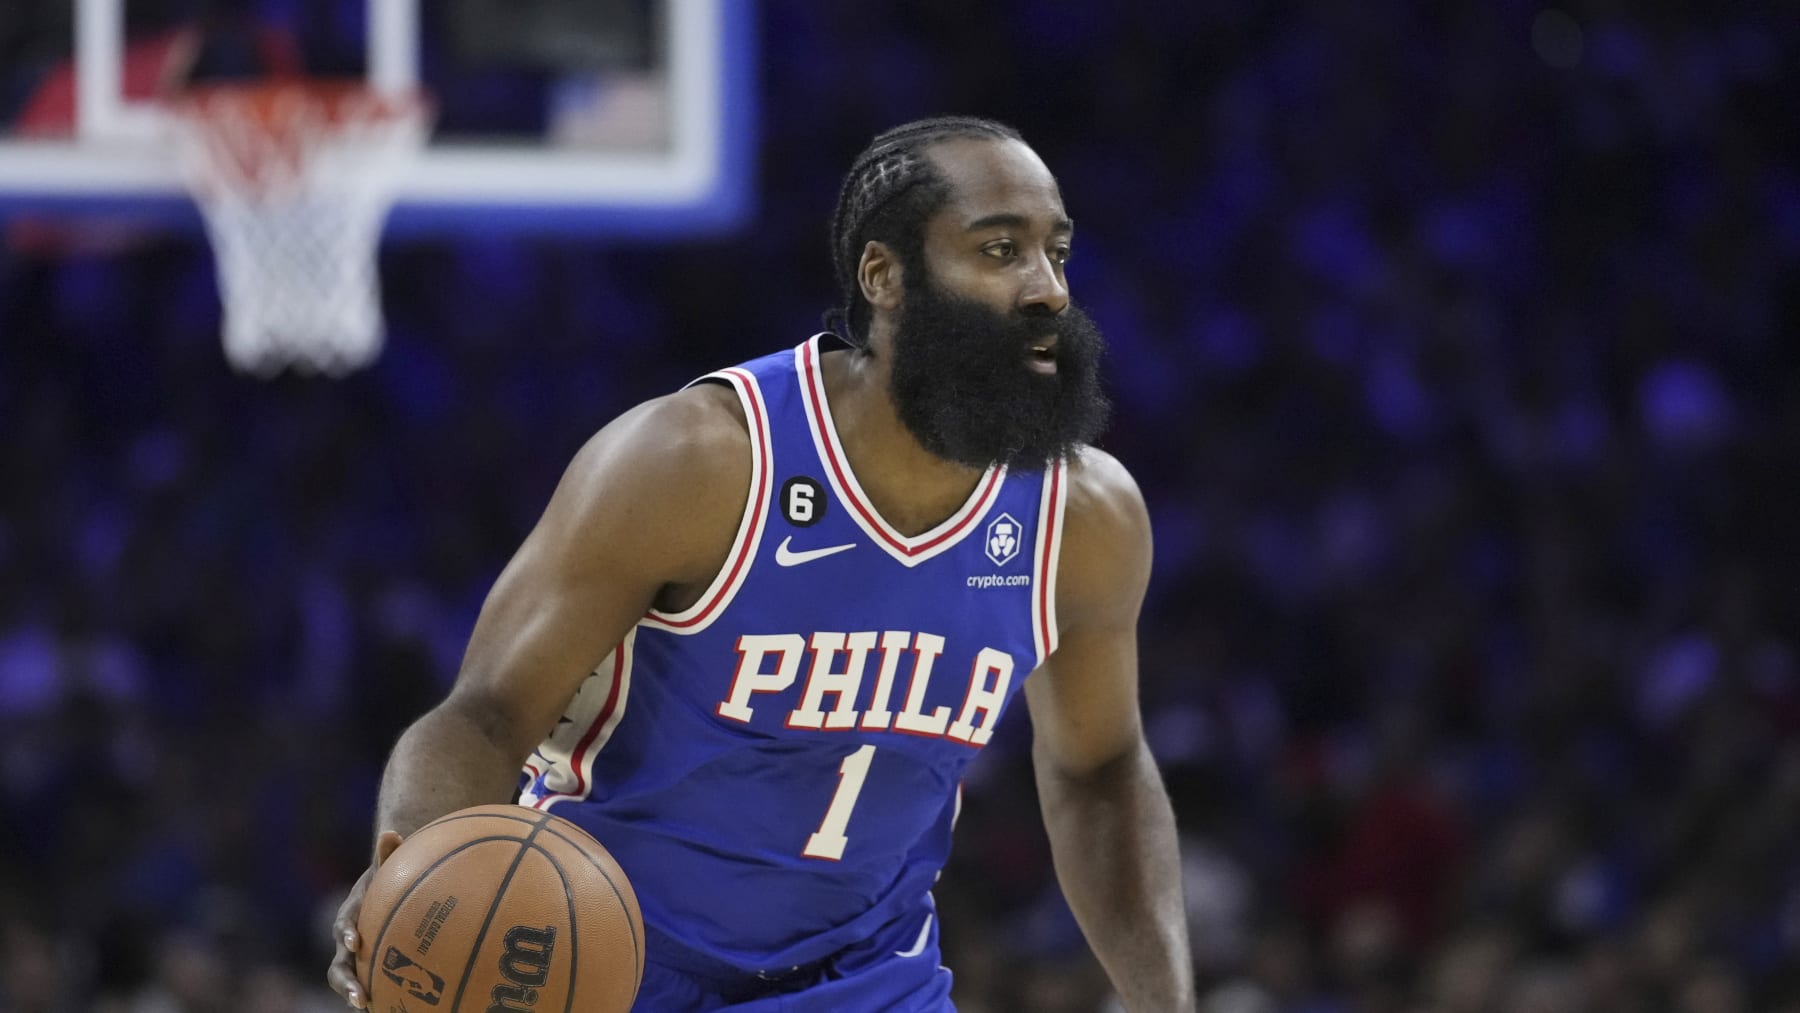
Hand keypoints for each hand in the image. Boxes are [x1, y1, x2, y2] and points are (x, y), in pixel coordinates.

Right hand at [327, 831, 404, 1008]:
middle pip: (338, 966)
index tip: (354, 942)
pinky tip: (400, 1008)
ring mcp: (355, 958)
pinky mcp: (368, 967)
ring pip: (349, 981)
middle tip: (359, 998)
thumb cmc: (387, 876)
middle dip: (346, 983)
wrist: (382, 889)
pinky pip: (371, 984)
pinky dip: (379, 997)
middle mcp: (347, 940)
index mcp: (351, 914)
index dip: (345, 933)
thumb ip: (388, 853)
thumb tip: (392, 832)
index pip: (343, 924)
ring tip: (369, 1011)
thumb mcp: (387, 864)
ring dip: (356, 996)